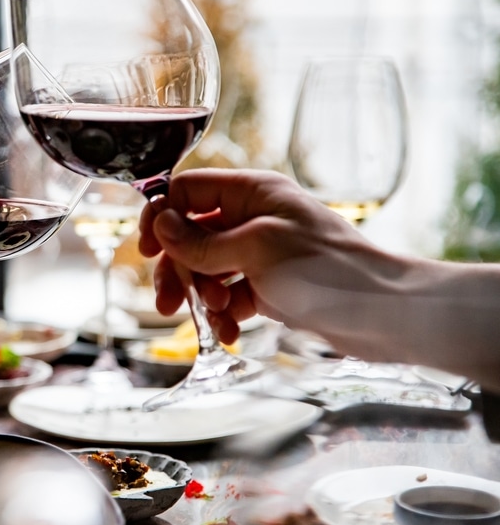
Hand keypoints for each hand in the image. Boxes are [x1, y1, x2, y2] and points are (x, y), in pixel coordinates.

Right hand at [137, 169, 381, 342]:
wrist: (379, 312)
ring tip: (212, 315)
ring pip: (205, 270)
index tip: (145, 249)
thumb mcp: (255, 249)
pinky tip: (229, 333)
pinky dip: (223, 315)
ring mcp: (258, 254)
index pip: (187, 192)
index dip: (161, 216)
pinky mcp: (267, 287)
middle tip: (167, 300)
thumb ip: (202, 242)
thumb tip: (159, 225)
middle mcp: (252, 218)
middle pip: (190, 236)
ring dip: (200, 295)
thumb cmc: (326, 268)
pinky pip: (228, 296)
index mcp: (252, 193)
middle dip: (178, 268)